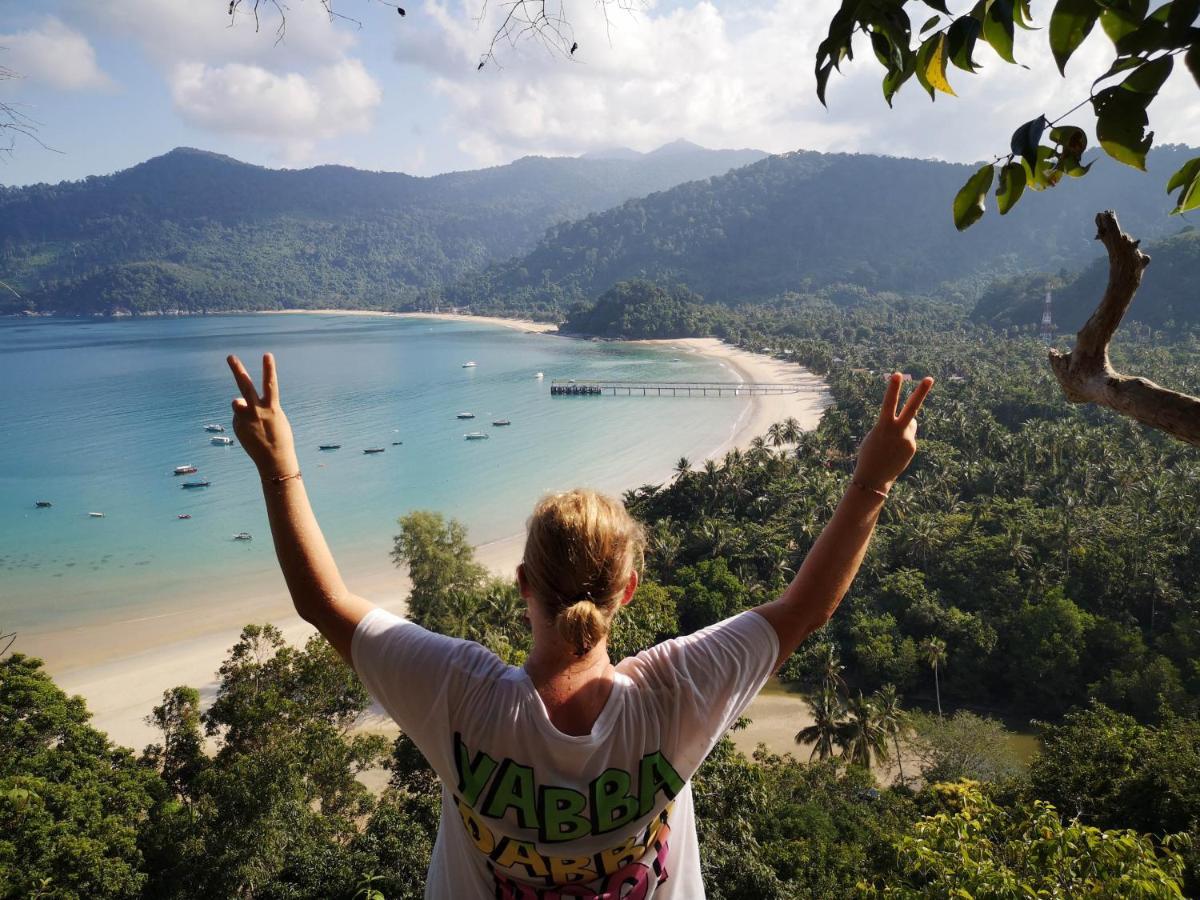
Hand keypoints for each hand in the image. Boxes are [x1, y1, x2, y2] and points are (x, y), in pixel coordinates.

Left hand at [227, 353, 297, 476]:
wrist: (275, 459)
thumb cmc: (279, 437)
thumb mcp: (275, 418)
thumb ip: (259, 406)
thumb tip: (238, 402)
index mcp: (271, 408)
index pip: (270, 384)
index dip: (269, 368)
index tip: (267, 354)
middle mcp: (256, 411)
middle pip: (245, 386)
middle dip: (238, 370)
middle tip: (230, 357)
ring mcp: (245, 419)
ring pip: (236, 403)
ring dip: (241, 405)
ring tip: (251, 417)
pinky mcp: (238, 427)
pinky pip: (239, 418)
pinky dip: (244, 422)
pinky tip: (252, 433)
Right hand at [853, 373, 933, 492]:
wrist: (873, 477)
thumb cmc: (869, 453)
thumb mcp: (877, 435)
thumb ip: (893, 424)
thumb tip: (913, 421)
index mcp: (883, 426)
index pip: (889, 403)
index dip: (893, 388)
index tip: (897, 374)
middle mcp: (898, 431)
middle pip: (912, 408)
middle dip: (921, 392)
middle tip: (930, 378)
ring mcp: (908, 439)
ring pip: (909, 424)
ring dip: (902, 427)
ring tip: (890, 443)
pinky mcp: (912, 447)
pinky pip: (909, 436)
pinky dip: (902, 440)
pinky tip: (894, 452)